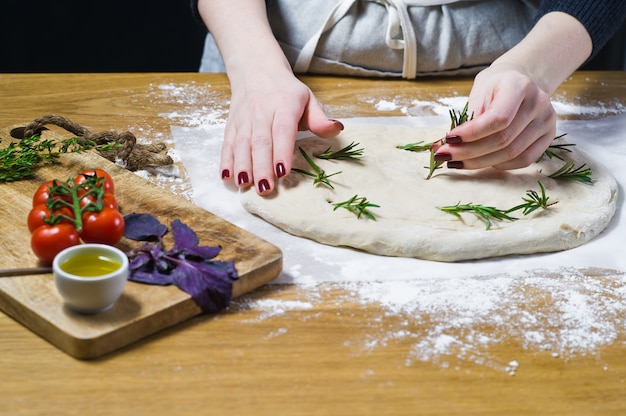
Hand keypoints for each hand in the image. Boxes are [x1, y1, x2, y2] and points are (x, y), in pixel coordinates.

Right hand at [220, 71, 342, 194]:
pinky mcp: (232, 125)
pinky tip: (226, 176)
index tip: (282, 172)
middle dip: (261, 166)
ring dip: (242, 166)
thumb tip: (336, 129)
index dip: (282, 151)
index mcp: (284, 104)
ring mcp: (244, 119)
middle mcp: (261, 111)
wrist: (256, 69)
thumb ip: (320, 118)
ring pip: (242, 144)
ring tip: (245, 185)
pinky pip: (228, 143)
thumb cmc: (286, 91)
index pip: (283, 130)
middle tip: (265, 188)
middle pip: (260, 141)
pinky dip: (226, 160)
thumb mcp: (308, 99)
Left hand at [434, 62, 556, 169]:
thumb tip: (445, 144)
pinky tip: (481, 161)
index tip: (448, 140)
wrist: (523, 80)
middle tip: (444, 156)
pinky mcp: (549, 136)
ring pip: (511, 154)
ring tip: (456, 162)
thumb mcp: (479, 90)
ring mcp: (547, 121)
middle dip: (468, 152)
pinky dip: (499, 165)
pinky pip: (523, 160)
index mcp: (519, 85)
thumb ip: (468, 116)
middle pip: (502, 140)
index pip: (498, 118)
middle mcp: (538, 103)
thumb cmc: (496, 85)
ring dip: (479, 162)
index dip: (471, 133)